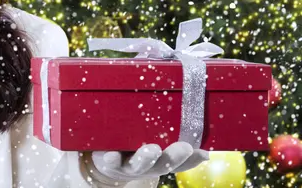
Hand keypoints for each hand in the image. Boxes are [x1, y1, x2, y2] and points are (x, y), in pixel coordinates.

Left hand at [89, 142, 209, 184]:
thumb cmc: (136, 150)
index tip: (200, 151)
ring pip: (139, 164)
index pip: (180, 163)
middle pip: (162, 165)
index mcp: (161, 162)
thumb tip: (206, 152)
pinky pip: (112, 161)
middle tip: (185, 147)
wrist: (105, 164)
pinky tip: (112, 156)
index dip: (191, 159)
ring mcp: (129, 165)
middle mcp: (148, 167)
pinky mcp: (110, 161)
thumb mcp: (157, 149)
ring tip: (153, 150)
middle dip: (174, 157)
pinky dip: (112, 159)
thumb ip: (175, 144)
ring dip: (146, 158)